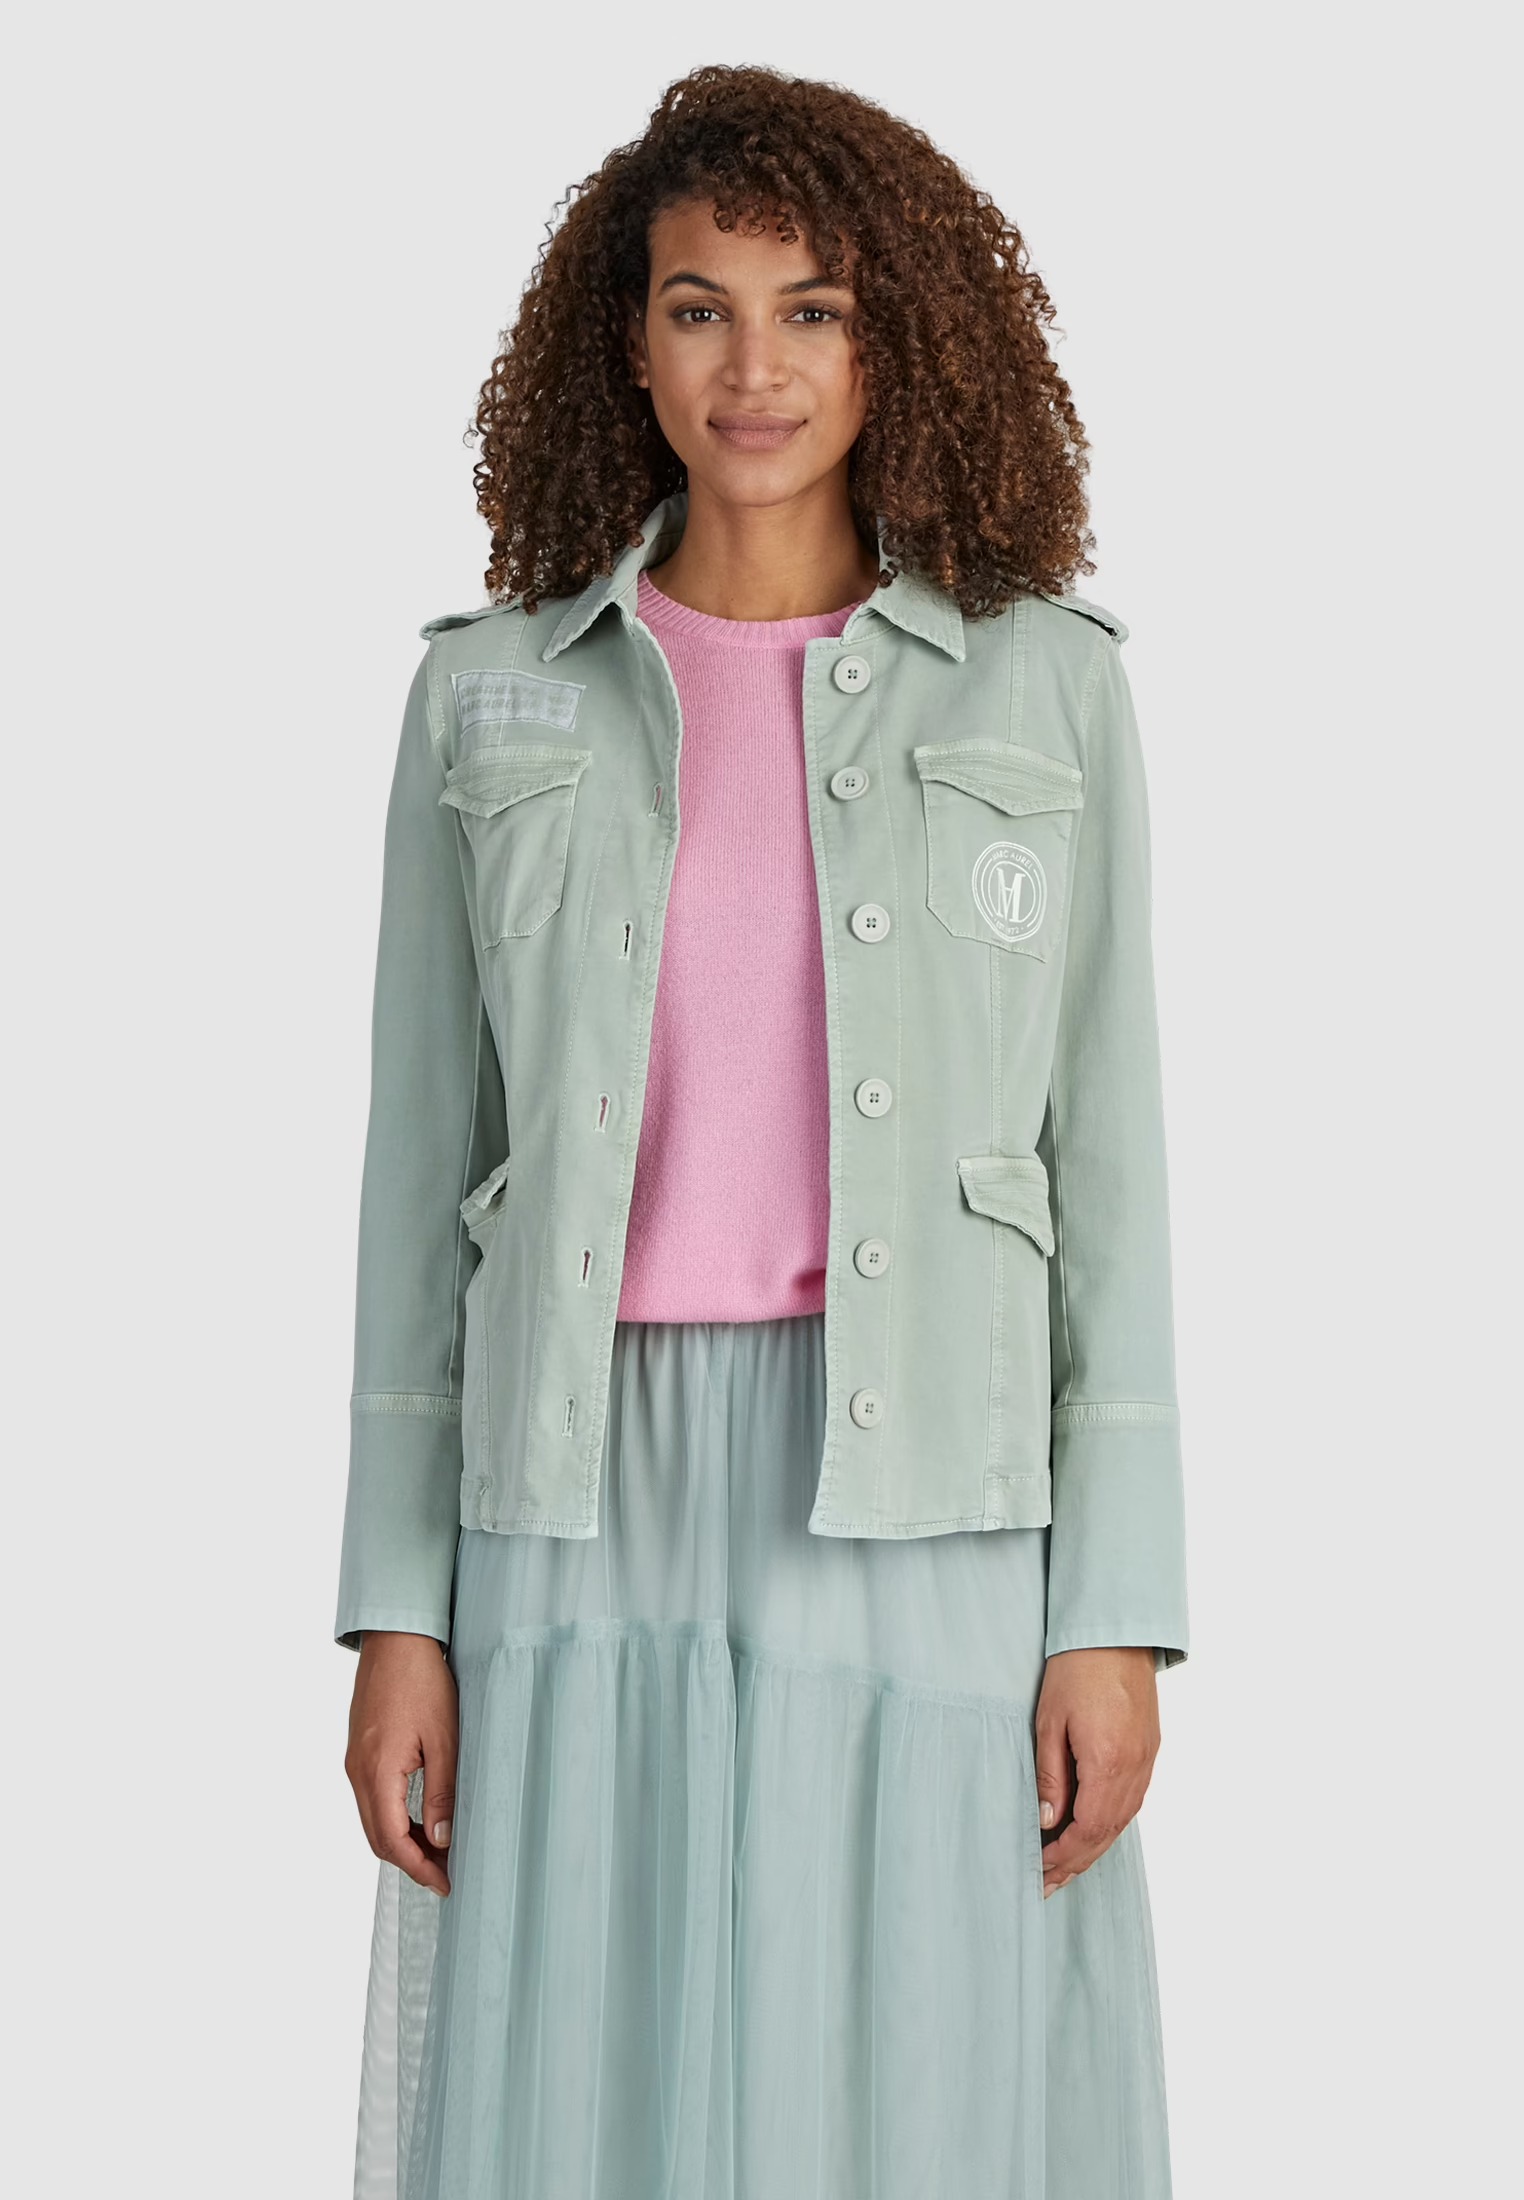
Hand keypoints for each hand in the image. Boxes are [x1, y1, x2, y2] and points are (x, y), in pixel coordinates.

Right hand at [345, 1631, 458, 1896]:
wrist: (396, 1638)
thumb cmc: (423, 1681)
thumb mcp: (444, 1739)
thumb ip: (443, 1792)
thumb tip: (442, 1839)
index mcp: (377, 1772)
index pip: (392, 1841)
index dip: (419, 1868)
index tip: (446, 1883)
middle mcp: (357, 1772)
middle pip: (377, 1838)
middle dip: (410, 1861)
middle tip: (446, 1873)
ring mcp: (354, 1761)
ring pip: (372, 1820)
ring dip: (401, 1841)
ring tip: (438, 1850)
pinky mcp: (358, 1750)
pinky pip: (371, 1799)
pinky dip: (393, 1818)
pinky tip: (420, 1818)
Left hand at [1034, 1646, 1158, 1897]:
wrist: (1116, 1633)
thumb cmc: (1076, 1670)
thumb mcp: (1049, 1722)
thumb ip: (1050, 1776)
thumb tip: (1047, 1822)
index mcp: (1108, 1763)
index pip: (1087, 1829)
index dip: (1063, 1856)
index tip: (1039, 1870)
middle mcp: (1135, 1768)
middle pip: (1107, 1832)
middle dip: (1077, 1862)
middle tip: (1048, 1884)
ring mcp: (1147, 1760)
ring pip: (1123, 1820)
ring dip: (1094, 1846)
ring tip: (1066, 1866)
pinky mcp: (1150, 1749)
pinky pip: (1133, 1800)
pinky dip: (1110, 1823)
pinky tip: (1092, 1831)